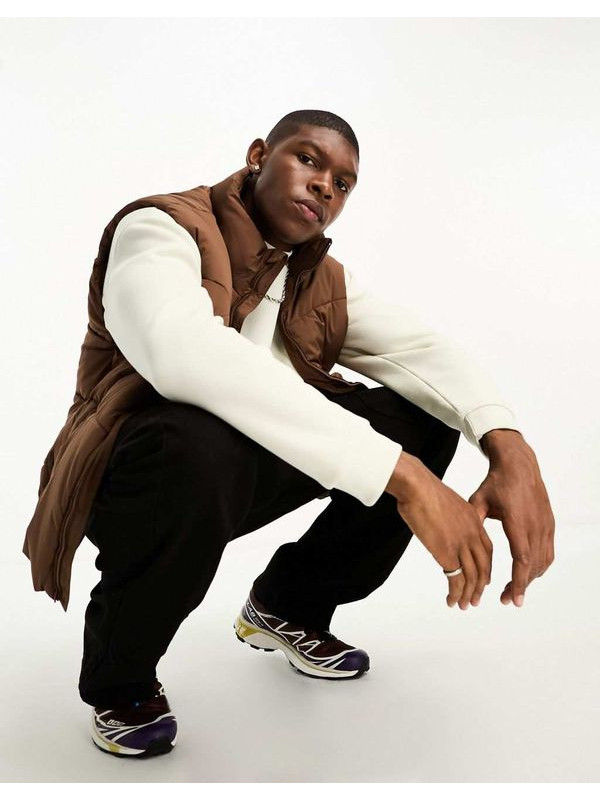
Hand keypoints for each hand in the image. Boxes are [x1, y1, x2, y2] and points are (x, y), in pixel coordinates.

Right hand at [388, 453, 492, 609]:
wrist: (417, 487)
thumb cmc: (422, 489)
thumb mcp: (444, 503)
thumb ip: (448, 517)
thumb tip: (440, 524)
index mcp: (473, 520)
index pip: (486, 549)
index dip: (485, 567)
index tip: (482, 578)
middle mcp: (472, 534)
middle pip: (483, 566)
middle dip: (480, 585)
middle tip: (475, 598)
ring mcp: (462, 545)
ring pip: (473, 577)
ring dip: (470, 595)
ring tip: (464, 605)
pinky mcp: (448, 554)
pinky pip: (457, 581)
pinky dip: (456, 594)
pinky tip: (452, 601)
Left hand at [469, 431, 554, 606]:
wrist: (518, 464)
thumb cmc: (496, 483)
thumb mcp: (478, 501)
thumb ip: (471, 522)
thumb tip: (458, 543)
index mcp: (518, 522)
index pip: (521, 559)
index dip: (518, 582)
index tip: (512, 600)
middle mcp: (536, 525)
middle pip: (532, 566)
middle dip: (520, 586)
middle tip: (506, 599)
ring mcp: (545, 524)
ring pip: (542, 561)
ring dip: (530, 578)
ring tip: (514, 588)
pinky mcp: (550, 523)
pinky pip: (548, 551)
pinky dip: (539, 565)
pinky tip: (527, 573)